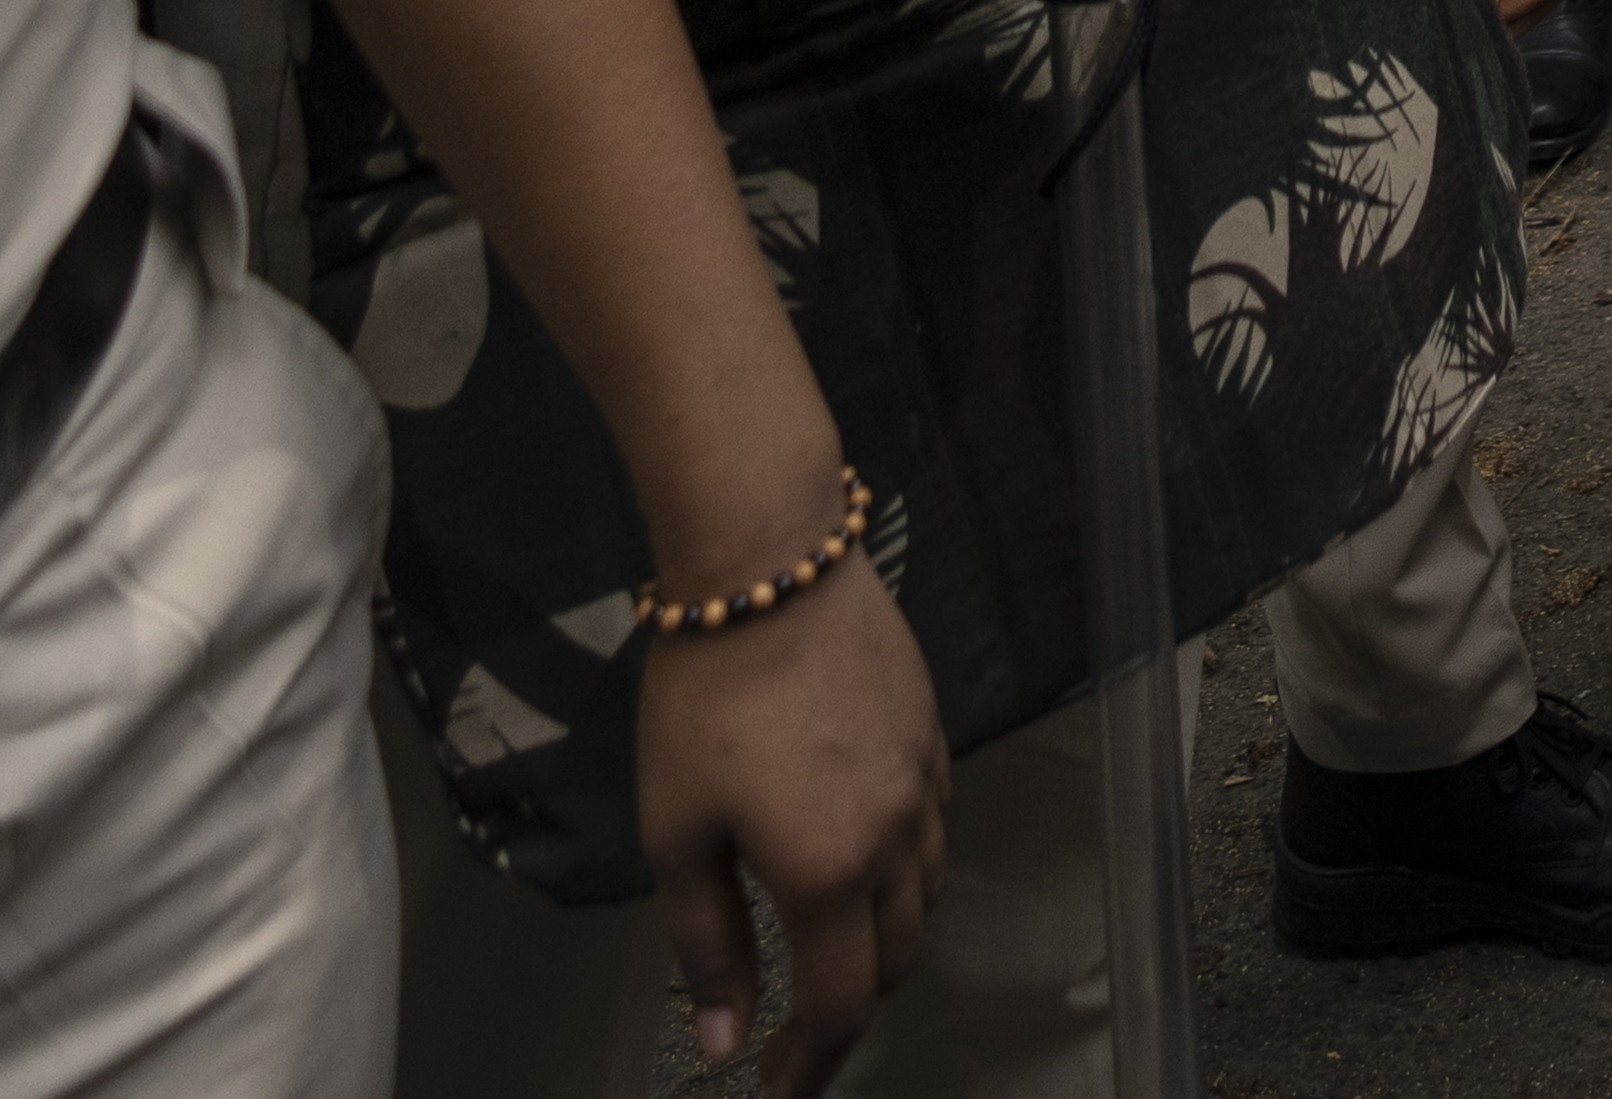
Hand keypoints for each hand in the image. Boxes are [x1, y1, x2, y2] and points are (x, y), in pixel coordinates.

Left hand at [640, 545, 945, 1095]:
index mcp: (829, 870)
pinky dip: (902, 870)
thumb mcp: (678, 832)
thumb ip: (707, 943)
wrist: (771, 566)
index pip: (840, 1001)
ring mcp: (926, 781)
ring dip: (881, 939)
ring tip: (826, 944)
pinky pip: (933, 829)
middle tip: (794, 1027)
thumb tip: (725, 1037)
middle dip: (848, 1006)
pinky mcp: (932, 734)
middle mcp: (897, 836)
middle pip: (895, 957)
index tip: (775, 1090)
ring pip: (925, 895)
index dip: (811, 1062)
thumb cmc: (705, 699)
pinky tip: (857, 852)